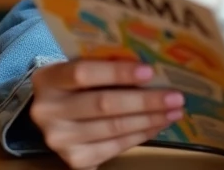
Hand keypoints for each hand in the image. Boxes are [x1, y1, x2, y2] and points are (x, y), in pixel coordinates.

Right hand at [30, 59, 183, 168]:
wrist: (54, 114)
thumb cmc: (76, 83)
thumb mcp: (80, 66)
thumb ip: (105, 62)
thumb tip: (153, 64)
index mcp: (48, 80)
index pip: (83, 73)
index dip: (117, 72)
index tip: (149, 71)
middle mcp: (48, 112)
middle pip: (103, 105)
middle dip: (145, 101)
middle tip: (175, 97)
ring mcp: (60, 140)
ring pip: (113, 128)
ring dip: (149, 120)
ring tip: (174, 111)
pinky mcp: (75, 160)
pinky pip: (114, 147)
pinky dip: (140, 135)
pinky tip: (157, 125)